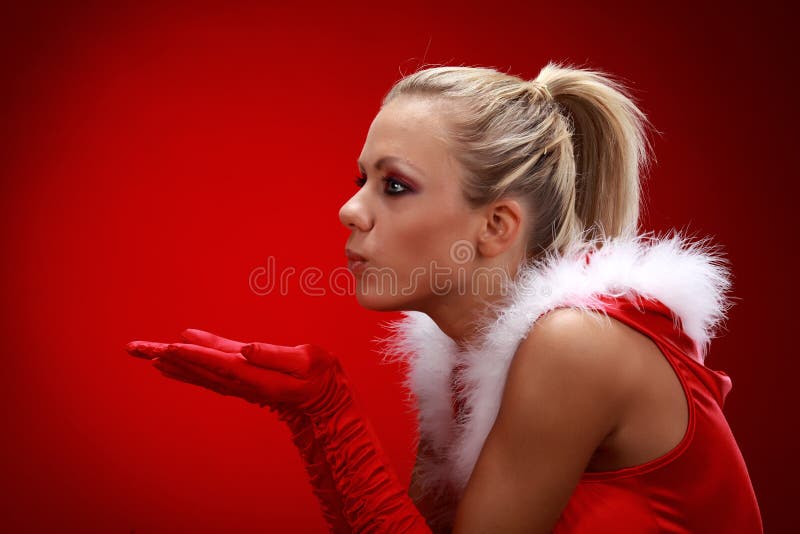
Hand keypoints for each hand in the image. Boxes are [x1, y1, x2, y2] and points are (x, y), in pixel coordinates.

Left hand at [125, 329, 339, 411]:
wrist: (324, 399)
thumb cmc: (319, 376)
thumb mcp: (307, 361)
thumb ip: (276, 354)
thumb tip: (246, 349)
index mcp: (255, 375)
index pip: (219, 363)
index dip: (194, 353)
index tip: (170, 346)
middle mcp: (240, 382)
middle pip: (197, 368)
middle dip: (166, 355)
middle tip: (134, 347)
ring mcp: (238, 383)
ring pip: (196, 371)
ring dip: (168, 361)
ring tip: (141, 351)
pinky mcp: (239, 379)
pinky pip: (206, 372)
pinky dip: (185, 365)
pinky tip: (170, 359)